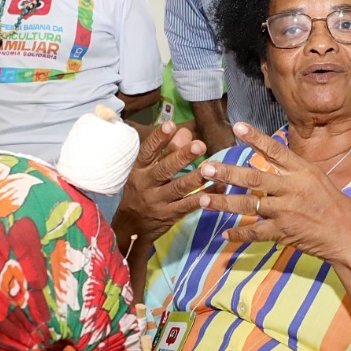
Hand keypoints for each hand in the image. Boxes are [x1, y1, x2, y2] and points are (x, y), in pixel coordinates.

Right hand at [113, 121, 208, 247]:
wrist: (131, 226)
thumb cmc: (142, 190)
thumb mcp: (147, 170)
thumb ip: (166, 150)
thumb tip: (186, 132)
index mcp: (139, 169)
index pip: (148, 151)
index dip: (158, 138)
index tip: (170, 124)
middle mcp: (147, 184)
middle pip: (165, 169)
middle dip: (182, 156)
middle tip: (200, 145)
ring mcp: (158, 201)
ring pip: (178, 188)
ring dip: (197, 177)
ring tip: (212, 166)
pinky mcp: (170, 215)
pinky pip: (189, 205)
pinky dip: (205, 196)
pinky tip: (219, 187)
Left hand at [193, 122, 350, 259]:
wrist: (347, 233)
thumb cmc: (331, 203)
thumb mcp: (315, 178)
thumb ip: (291, 168)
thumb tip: (268, 155)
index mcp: (301, 171)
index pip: (275, 150)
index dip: (255, 138)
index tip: (237, 127)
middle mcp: (292, 188)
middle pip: (254, 177)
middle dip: (227, 173)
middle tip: (205, 168)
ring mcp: (287, 210)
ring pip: (248, 204)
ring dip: (223, 203)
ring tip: (203, 199)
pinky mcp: (284, 232)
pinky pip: (256, 232)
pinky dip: (239, 234)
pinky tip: (224, 234)